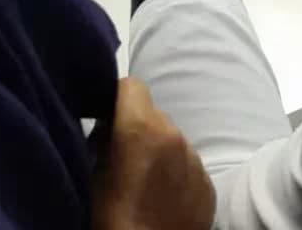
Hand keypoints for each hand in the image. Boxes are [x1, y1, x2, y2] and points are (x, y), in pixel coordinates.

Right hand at [92, 78, 214, 229]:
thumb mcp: (91, 172)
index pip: (131, 86)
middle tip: (121, 156)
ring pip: (172, 139)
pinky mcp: (209, 187)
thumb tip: (108, 126)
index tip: (106, 121)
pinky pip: (188, 165)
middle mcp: (175, 137)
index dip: (116, 100)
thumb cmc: (109, 219)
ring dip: (158, 149)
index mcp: (143, 128)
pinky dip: (175, 173)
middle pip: (153, 113)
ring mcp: (197, 162)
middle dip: (137, 126)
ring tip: (143, 181)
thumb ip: (102, 138)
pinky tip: (161, 197)